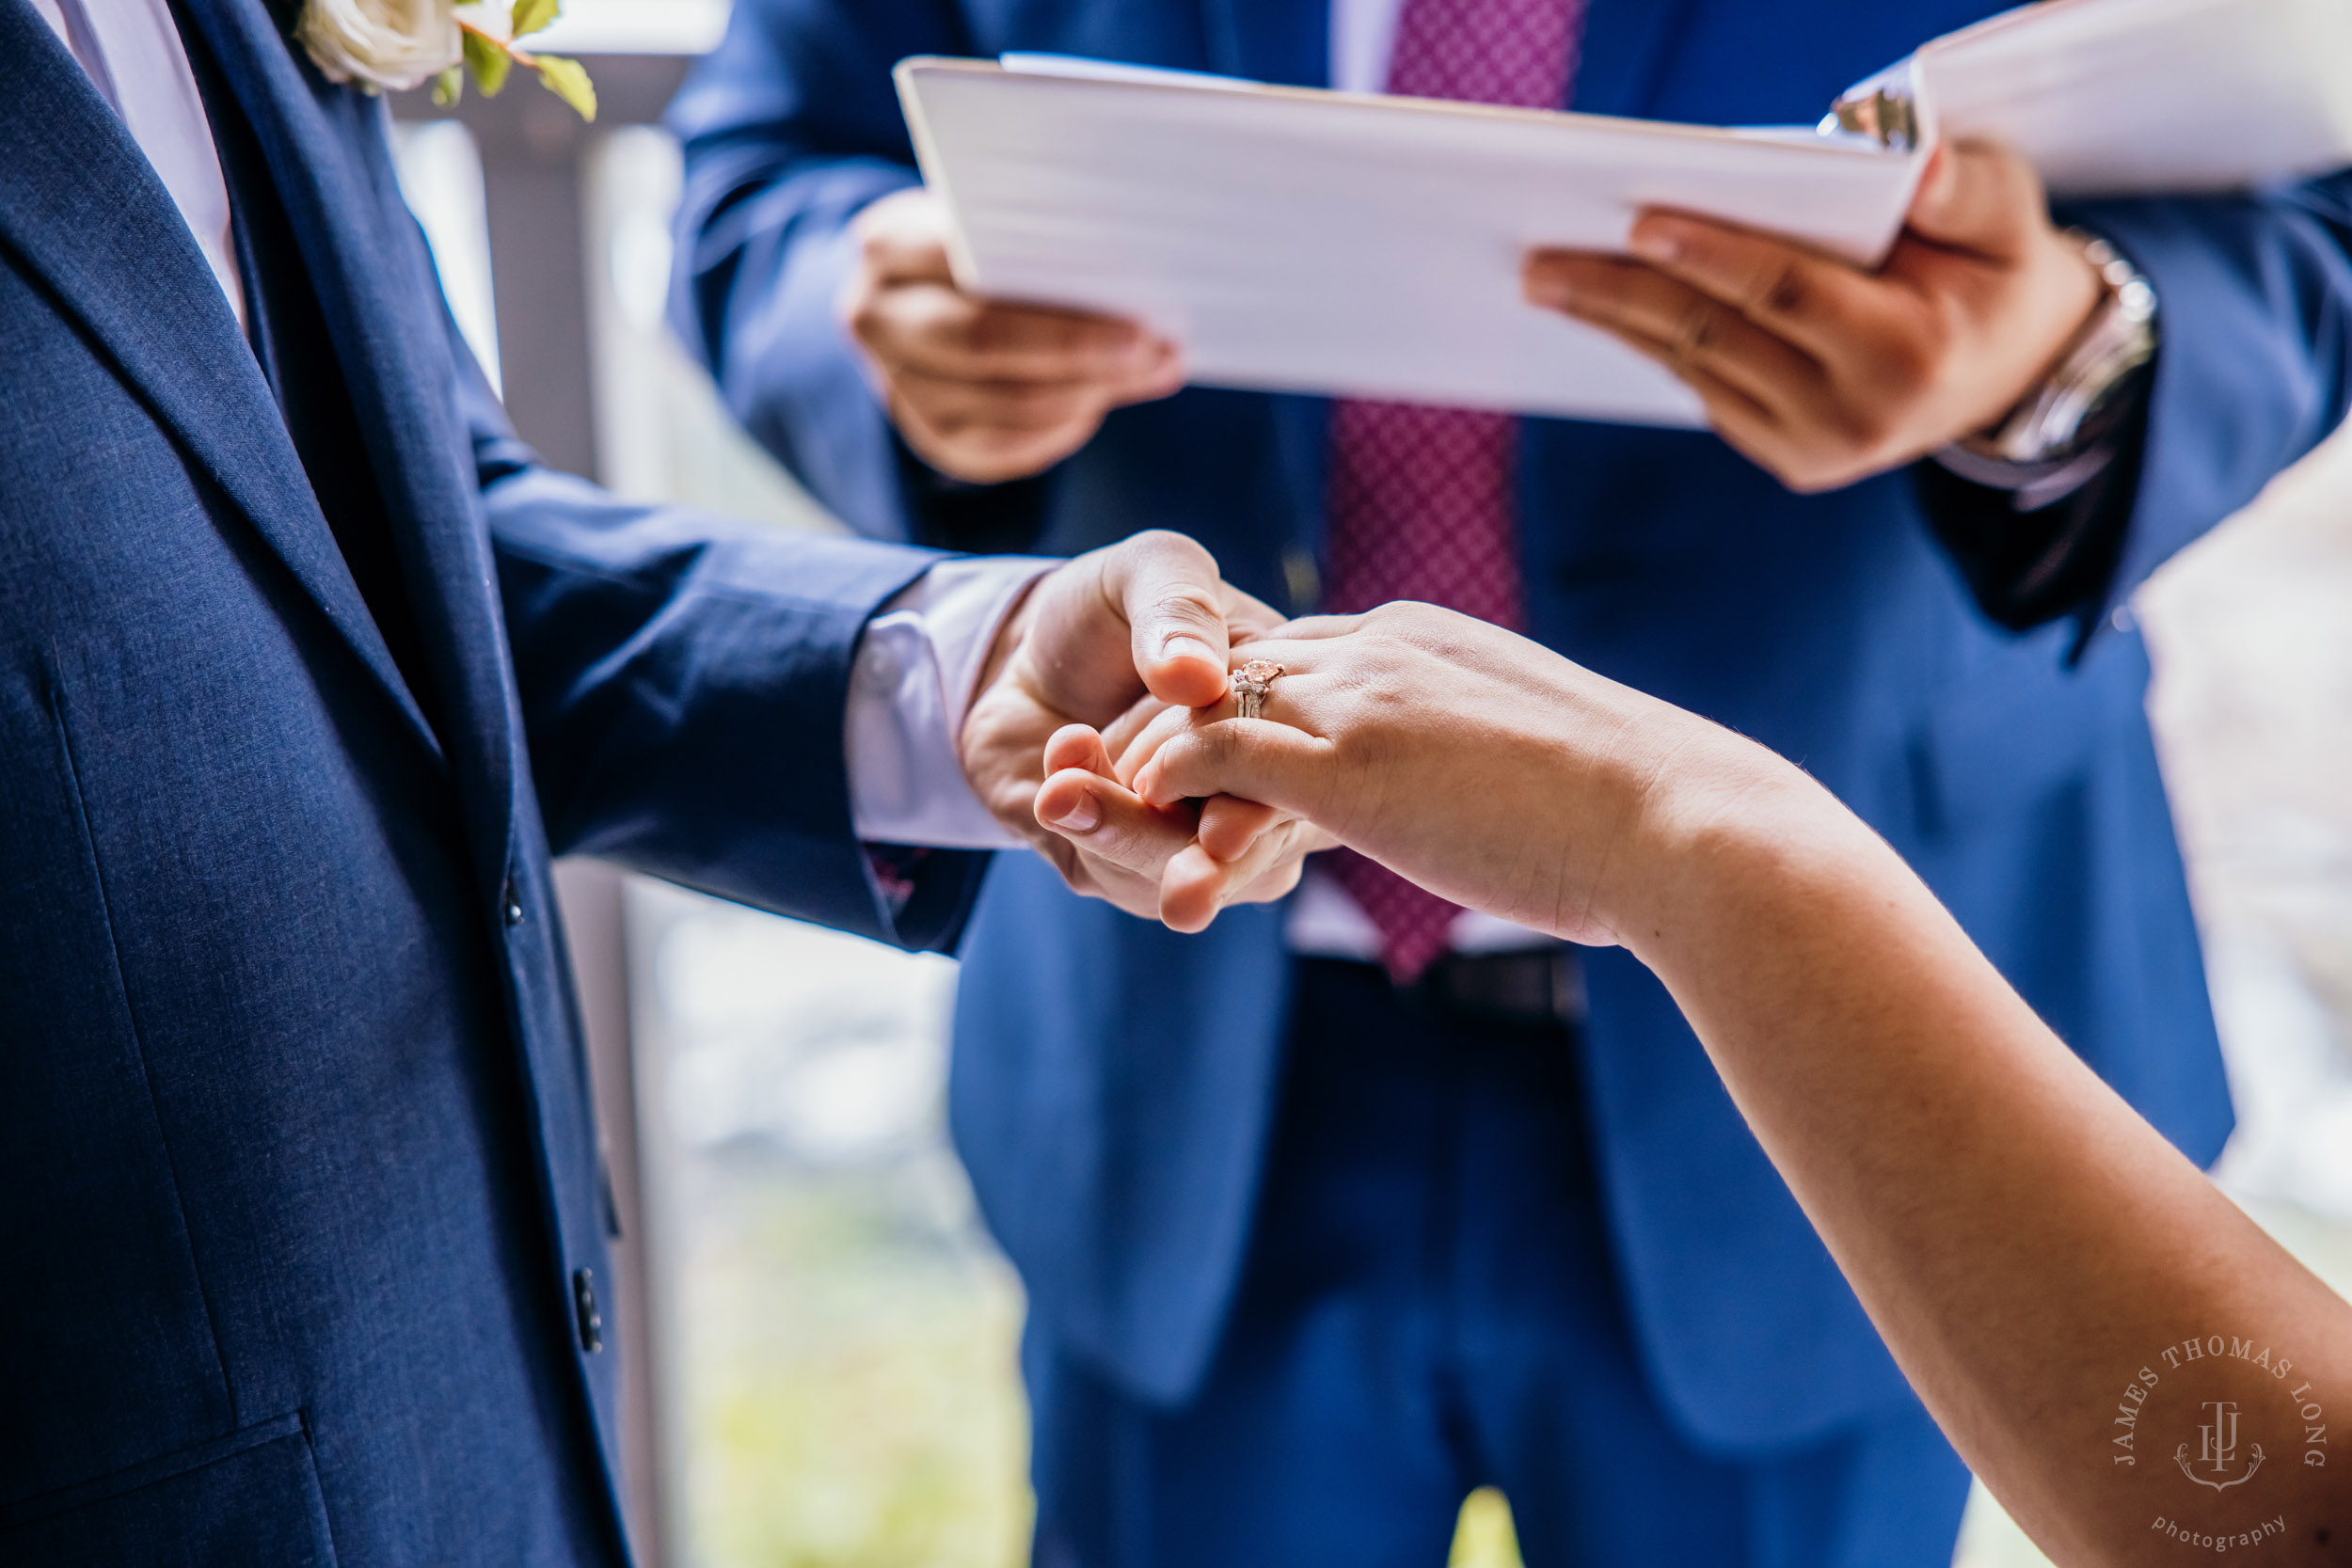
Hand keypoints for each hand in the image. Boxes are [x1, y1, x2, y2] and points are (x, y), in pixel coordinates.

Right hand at [840, 188, 1185, 483]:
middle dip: (1078, 352)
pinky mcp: (930, 435)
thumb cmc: (974, 246)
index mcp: (889, 244)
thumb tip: (1137, 270)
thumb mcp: (986, 217)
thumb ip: (1035, 233)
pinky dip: (1063, 426)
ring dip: (1088, 393)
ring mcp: (898, 386)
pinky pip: (1006, 446)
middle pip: (982, 344)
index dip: (1051, 297)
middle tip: (1153, 351)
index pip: (970, 270)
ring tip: (1151, 371)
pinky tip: (1102, 400)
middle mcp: (877, 318)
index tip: (1136, 312)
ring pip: (1004, 404)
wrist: (914, 300)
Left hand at [958, 531, 1314, 928]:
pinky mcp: (1120, 864)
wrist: (1016, 653)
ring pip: (1177, 875)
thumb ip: (1178, 609)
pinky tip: (1062, 760)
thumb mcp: (1150, 571)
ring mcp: (1189, 838)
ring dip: (1120, 831)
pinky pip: (1113, 874)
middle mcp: (1255, 793)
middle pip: (1251, 858)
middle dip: (1207, 872)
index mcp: (1291, 724)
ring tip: (1067, 768)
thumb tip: (1194, 677)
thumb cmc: (1107, 608)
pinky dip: (1081, 822)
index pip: (1303, 784)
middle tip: (1183, 896)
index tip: (1222, 831)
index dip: (1266, 813)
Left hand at [1093, 602, 1786, 946]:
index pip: (1301, 651)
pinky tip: (1144, 812)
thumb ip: (1491, 752)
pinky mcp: (1346, 766)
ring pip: (1210, 702)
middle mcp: (1382, 649)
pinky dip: (1167, 777)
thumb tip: (1520, 798)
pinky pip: (1215, 752)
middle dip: (1176, 716)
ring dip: (1155, 751)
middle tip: (1122, 770)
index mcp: (1425, 639)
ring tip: (1111, 795)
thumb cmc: (1636, 811)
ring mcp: (1361, 702)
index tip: (1211, 753)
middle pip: (1238, 664)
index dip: (1247, 701)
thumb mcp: (1541, 758)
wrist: (1676, 822)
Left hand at [1521, 140, 2103, 491]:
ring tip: (1547, 281)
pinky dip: (1652, 346)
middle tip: (1542, 264)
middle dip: (1625, 296)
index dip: (1713, 256)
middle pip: (1716, 341)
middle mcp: (1853, 417)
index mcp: (1905, 354)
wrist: (2014, 371)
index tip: (1641, 222)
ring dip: (1618, 323)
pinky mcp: (1788, 461)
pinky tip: (1600, 309)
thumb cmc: (1998, 268)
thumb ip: (1969, 186)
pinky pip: (1705, 391)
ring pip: (1696, 372)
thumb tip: (1917, 166)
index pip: (1787, 296)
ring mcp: (1814, 450)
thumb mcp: (2010, 215)